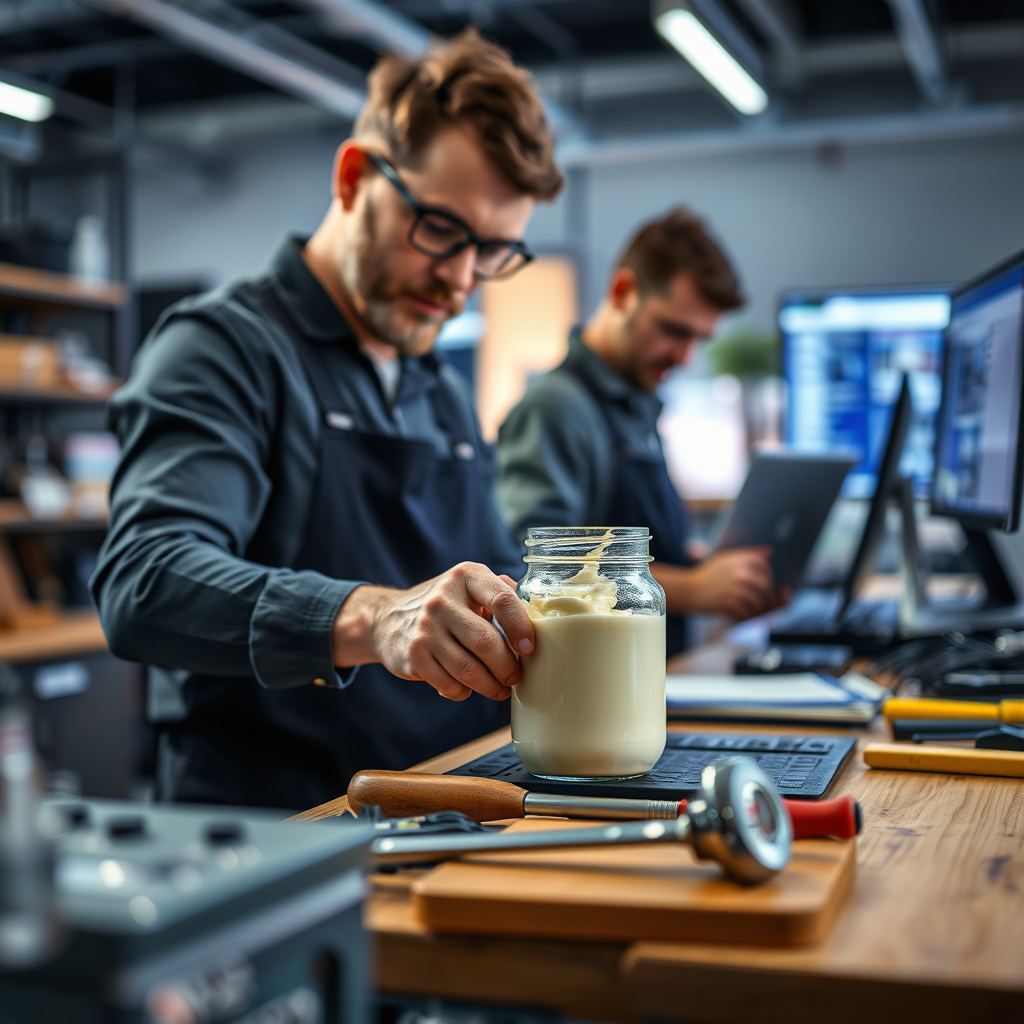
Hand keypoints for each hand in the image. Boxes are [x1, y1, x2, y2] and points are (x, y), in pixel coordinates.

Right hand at [331, 563, 533, 701]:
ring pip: (469, 670)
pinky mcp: (414, 656)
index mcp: (466, 576)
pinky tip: (468, 687)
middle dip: (508, 668)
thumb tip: (541, 615)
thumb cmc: (444, 604)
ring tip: (500, 689)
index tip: (529, 648)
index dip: (521, 627)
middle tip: (516, 677)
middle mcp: (442, 600)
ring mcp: (425, 629)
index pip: (502, 599)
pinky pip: (450, 685)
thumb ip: (503, 593)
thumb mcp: (469, 585)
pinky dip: (464, 692)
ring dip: (490, 686)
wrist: (387, 618)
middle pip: (487, 643)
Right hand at [688, 547, 779, 619]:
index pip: (764, 567)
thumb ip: (747, 555)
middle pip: (764, 586)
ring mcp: (735, 588)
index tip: (760, 583)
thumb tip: (769, 551)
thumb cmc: (707, 576)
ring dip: (755, 609)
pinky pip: (747, 613)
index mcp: (740, 559)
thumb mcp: (726, 559)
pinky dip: (745, 617)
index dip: (767, 576)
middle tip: (757, 601)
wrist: (687, 590)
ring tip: (747, 610)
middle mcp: (740, 572)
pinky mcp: (729, 603)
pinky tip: (738, 616)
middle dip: (764, 595)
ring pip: (758, 602)